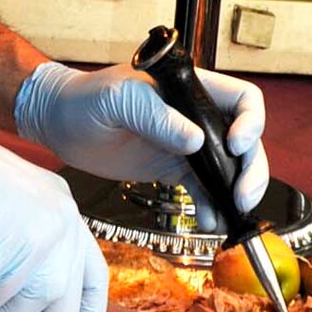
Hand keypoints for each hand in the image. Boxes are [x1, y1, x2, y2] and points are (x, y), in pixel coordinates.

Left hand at [14, 60, 269, 215]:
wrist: (59, 123)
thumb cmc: (86, 98)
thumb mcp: (118, 99)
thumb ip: (155, 115)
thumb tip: (196, 141)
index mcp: (190, 89)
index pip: (242, 99)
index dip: (250, 122)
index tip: (237, 145)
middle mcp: (196, 116)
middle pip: (243, 139)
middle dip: (251, 168)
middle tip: (242, 196)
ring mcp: (186, 145)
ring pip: (229, 168)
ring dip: (236, 191)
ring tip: (232, 214)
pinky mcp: (173, 169)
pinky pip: (203, 189)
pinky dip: (211, 206)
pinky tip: (210, 222)